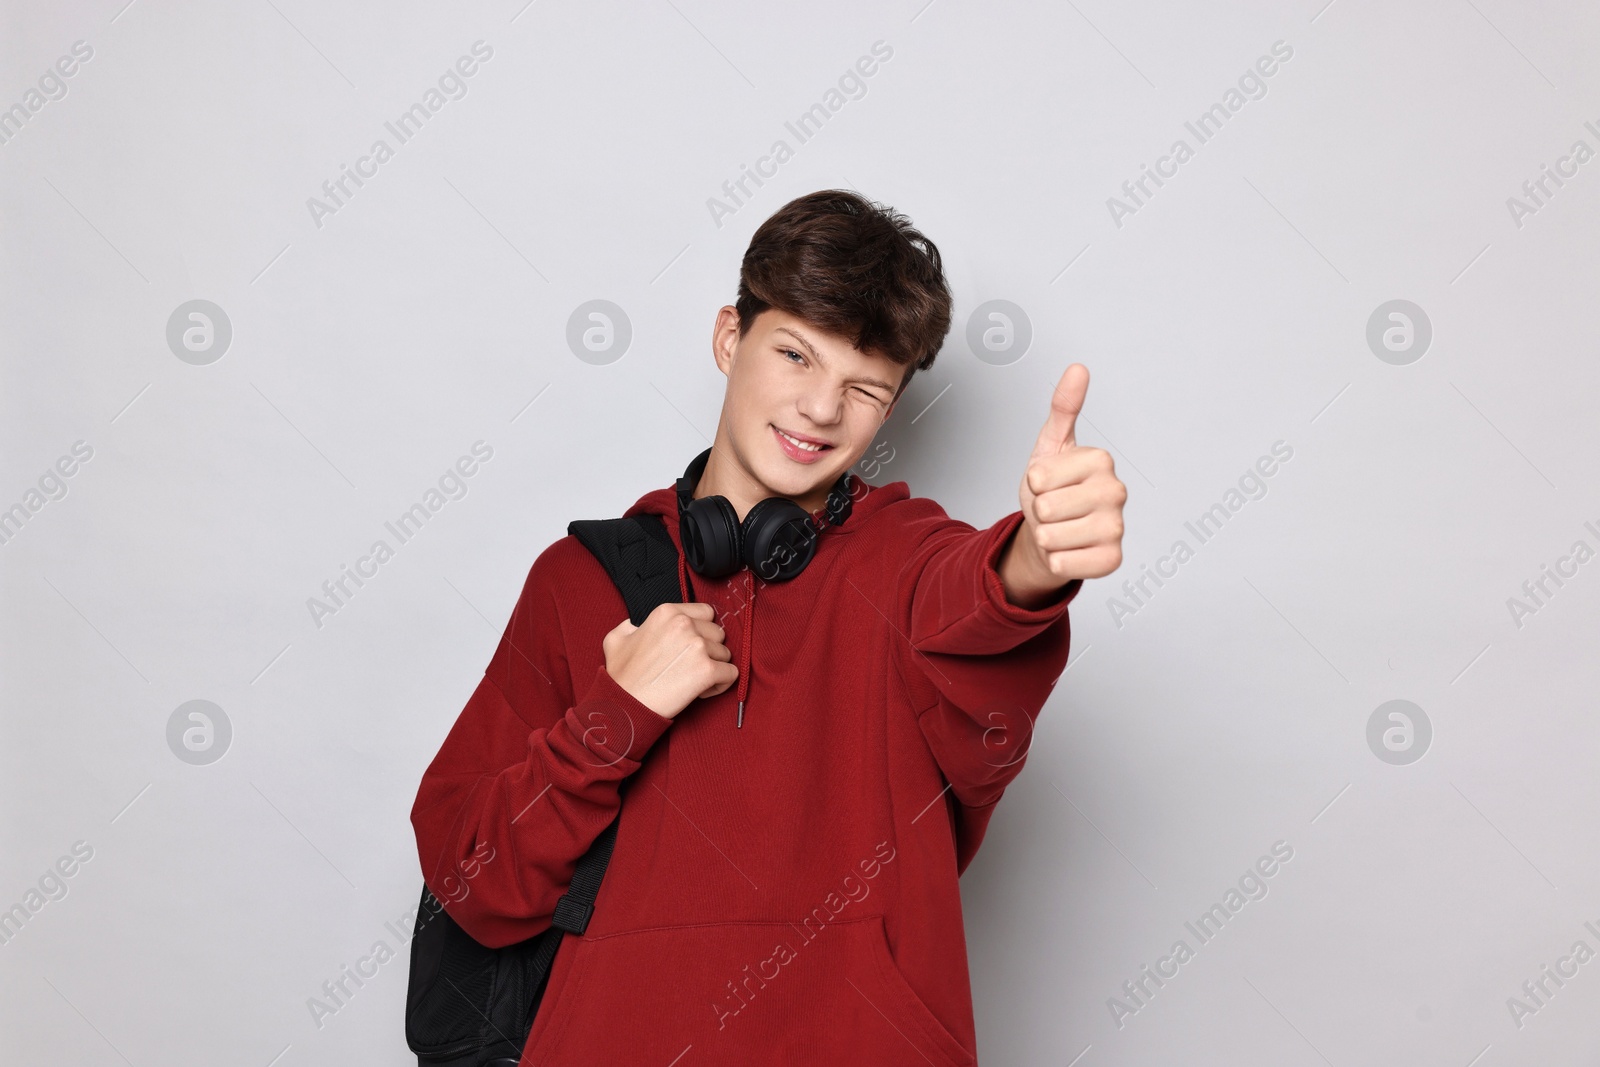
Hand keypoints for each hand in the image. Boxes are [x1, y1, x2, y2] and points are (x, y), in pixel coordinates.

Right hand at [602, 602, 738, 719]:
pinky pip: (731, 674)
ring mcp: (698, 646)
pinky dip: (720, 685)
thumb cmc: (622, 676)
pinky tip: (701, 691)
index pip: (706, 613)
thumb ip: (631, 626)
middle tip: (689, 667)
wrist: (625, 705)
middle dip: (709, 650)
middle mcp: (684, 624)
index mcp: (667, 613)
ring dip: (713, 668)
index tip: (690, 647)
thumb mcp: (616, 639)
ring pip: (725, 654)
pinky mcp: (707, 670)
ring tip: (692, 680)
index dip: (701, 631)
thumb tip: (634, 625)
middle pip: (718, 633)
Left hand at [1013, 363, 1125, 585]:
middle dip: (1039, 512)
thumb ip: (1063, 408)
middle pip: (1045, 508)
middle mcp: (1116, 492)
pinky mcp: (1112, 560)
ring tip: (1060, 528)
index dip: (1033, 483)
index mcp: (1101, 460)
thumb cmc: (1053, 490)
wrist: (1056, 532)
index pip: (1037, 477)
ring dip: (1046, 536)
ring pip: (1050, 537)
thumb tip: (1078, 368)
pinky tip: (1069, 550)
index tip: (1048, 483)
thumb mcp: (1050, 447)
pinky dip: (1056, 560)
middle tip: (1053, 509)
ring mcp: (1117, 528)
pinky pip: (1062, 564)